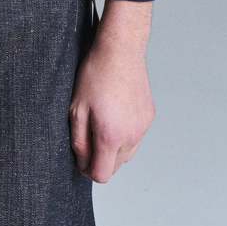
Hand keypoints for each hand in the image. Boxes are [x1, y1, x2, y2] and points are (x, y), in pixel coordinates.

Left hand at [68, 0, 155, 181]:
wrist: (121, 50)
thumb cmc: (95, 75)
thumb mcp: (77, 109)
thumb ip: (79, 141)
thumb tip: (83, 163)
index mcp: (111, 136)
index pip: (101, 175)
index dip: (87, 169)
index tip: (80, 155)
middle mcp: (131, 137)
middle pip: (115, 167)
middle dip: (100, 158)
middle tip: (88, 133)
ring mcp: (143, 128)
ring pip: (126, 154)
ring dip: (113, 148)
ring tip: (101, 121)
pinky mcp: (149, 117)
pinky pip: (135, 137)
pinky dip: (125, 134)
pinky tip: (114, 113)